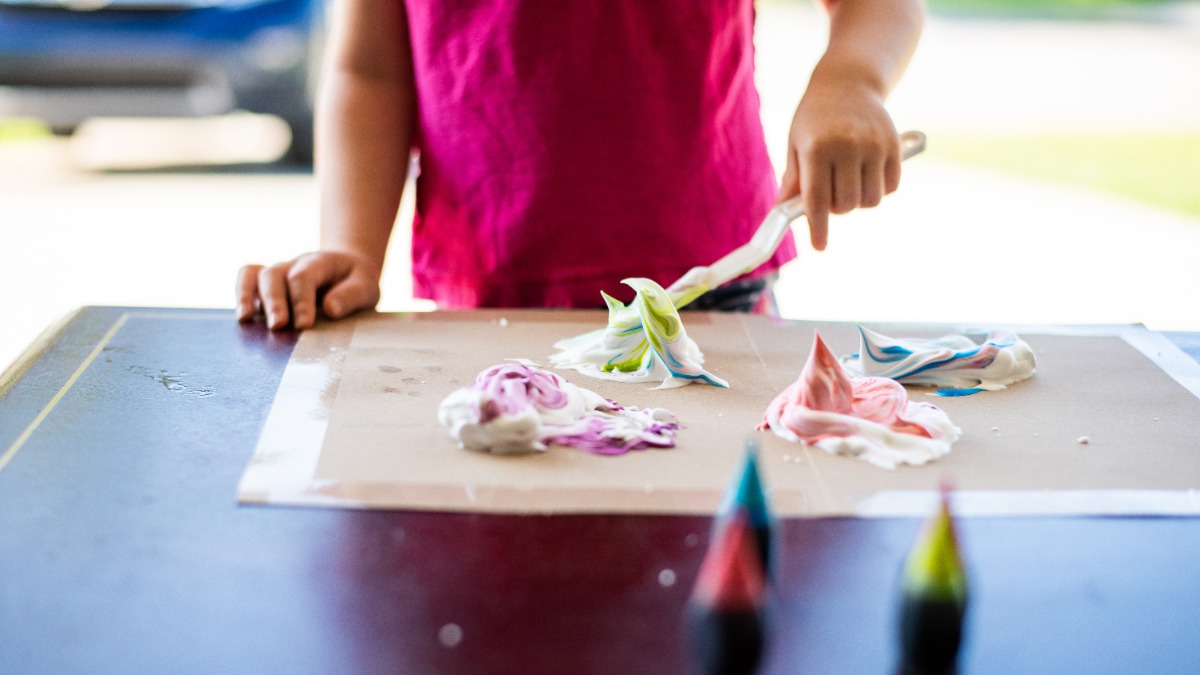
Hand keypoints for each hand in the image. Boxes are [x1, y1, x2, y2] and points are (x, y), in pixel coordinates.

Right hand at [236, 250, 381, 329]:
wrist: (349, 270)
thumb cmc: (356, 282)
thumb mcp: (367, 287)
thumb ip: (352, 296)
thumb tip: (330, 308)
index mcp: (320, 263)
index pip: (303, 276)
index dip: (301, 300)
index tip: (304, 325)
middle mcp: (294, 264)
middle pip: (275, 275)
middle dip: (275, 301)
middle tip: (278, 326)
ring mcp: (279, 273)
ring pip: (256, 275)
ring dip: (249, 296)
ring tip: (246, 319)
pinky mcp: (269, 286)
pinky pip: (247, 279)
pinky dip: (241, 294)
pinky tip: (243, 317)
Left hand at [779, 75, 901, 250]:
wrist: (848, 81)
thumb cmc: (814, 117)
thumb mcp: (796, 143)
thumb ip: (794, 178)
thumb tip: (783, 210)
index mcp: (816, 148)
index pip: (816, 199)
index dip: (818, 227)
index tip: (819, 246)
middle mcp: (847, 146)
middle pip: (845, 205)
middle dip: (836, 209)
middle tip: (830, 192)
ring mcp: (874, 145)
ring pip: (870, 200)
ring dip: (858, 200)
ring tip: (849, 181)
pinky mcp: (895, 145)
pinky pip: (890, 187)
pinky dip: (879, 189)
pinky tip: (868, 173)